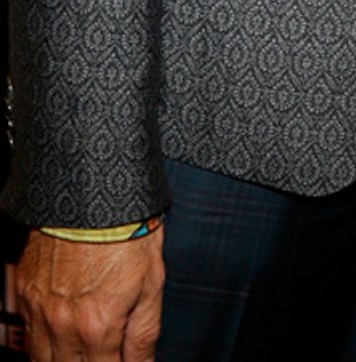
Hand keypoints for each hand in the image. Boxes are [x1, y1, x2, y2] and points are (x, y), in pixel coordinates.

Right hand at [16, 226, 164, 361]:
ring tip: (82, 353)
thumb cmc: (127, 228)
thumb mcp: (152, 283)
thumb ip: (144, 335)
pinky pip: (30, 333)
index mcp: (97, 326)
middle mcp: (62, 324)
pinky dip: (43, 342)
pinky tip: (61, 336)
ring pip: (42, 360)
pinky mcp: (26, 291)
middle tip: (104, 355)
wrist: (93, 187)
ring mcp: (40, 309)